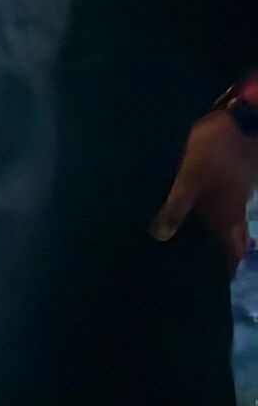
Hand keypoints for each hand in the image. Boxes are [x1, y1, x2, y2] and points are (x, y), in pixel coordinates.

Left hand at [155, 109, 257, 266]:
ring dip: (220, 237)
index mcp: (226, 215)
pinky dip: (217, 216)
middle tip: (202, 271)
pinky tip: (203, 214)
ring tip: (197, 248)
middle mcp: (235, 211)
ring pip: (230, 224)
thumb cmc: (215, 151)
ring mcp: (237, 196)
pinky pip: (228, 207)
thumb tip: (161, 237)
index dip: (224, 269)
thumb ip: (176, 207)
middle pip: (232, 241)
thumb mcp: (189, 178)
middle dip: (221, 256)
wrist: (244, 120)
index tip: (213, 285)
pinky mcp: (235, 182)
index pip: (230, 251)